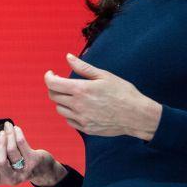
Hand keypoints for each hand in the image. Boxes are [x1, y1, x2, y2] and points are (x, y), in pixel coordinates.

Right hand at [0, 121, 66, 186]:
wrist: (43, 169)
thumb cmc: (19, 162)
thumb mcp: (6, 162)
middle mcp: (10, 178)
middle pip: (0, 163)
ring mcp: (23, 171)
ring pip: (12, 150)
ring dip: (9, 135)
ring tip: (7, 127)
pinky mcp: (33, 162)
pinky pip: (22, 144)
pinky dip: (17, 134)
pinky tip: (16, 129)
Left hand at [45, 53, 162, 139]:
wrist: (137, 116)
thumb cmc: (123, 93)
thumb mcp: (104, 75)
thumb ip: (83, 67)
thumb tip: (68, 57)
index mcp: (81, 90)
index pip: (52, 84)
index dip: (48, 77)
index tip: (52, 73)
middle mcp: (77, 106)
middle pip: (53, 96)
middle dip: (55, 87)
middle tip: (63, 83)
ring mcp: (81, 119)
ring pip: (59, 109)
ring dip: (62, 101)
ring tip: (73, 95)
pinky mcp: (86, 129)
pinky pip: (69, 121)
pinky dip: (70, 113)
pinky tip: (80, 108)